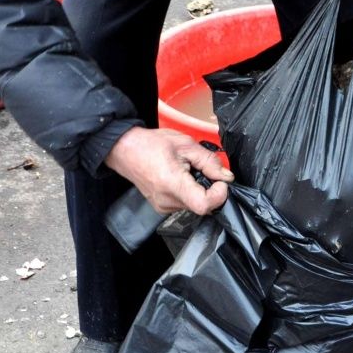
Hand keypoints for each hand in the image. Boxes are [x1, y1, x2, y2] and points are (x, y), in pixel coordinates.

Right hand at [105, 127, 233, 214]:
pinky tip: (180, 177)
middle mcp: (167, 201)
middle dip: (209, 188)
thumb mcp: (186, 144)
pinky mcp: (162, 208)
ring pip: (194, 204)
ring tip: (186, 170)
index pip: (204, 205)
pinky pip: (184, 204)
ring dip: (198, 189)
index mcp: (173, 184)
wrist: (126, 150)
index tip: (220, 181)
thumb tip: (226, 177)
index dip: (219, 195)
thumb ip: (209, 161)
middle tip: (200, 168)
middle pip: (202, 205)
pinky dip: (189, 192)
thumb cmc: (152, 144)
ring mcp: (163, 207)